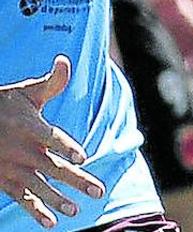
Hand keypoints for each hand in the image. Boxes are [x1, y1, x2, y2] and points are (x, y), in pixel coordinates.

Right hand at [0, 57, 105, 228]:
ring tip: (76, 210)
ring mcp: (13, 167)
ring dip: (57, 200)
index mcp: (30, 126)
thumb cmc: (4, 105)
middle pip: (52, 167)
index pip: (51, 138)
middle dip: (75, 180)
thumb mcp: (25, 92)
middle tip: (98, 191)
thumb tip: (65, 61)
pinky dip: (35, 211)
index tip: (82, 157)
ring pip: (38, 186)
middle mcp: (22, 150)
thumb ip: (50, 82)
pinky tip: (50, 222)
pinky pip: (22, 198)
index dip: (66, 147)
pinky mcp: (5, 181)